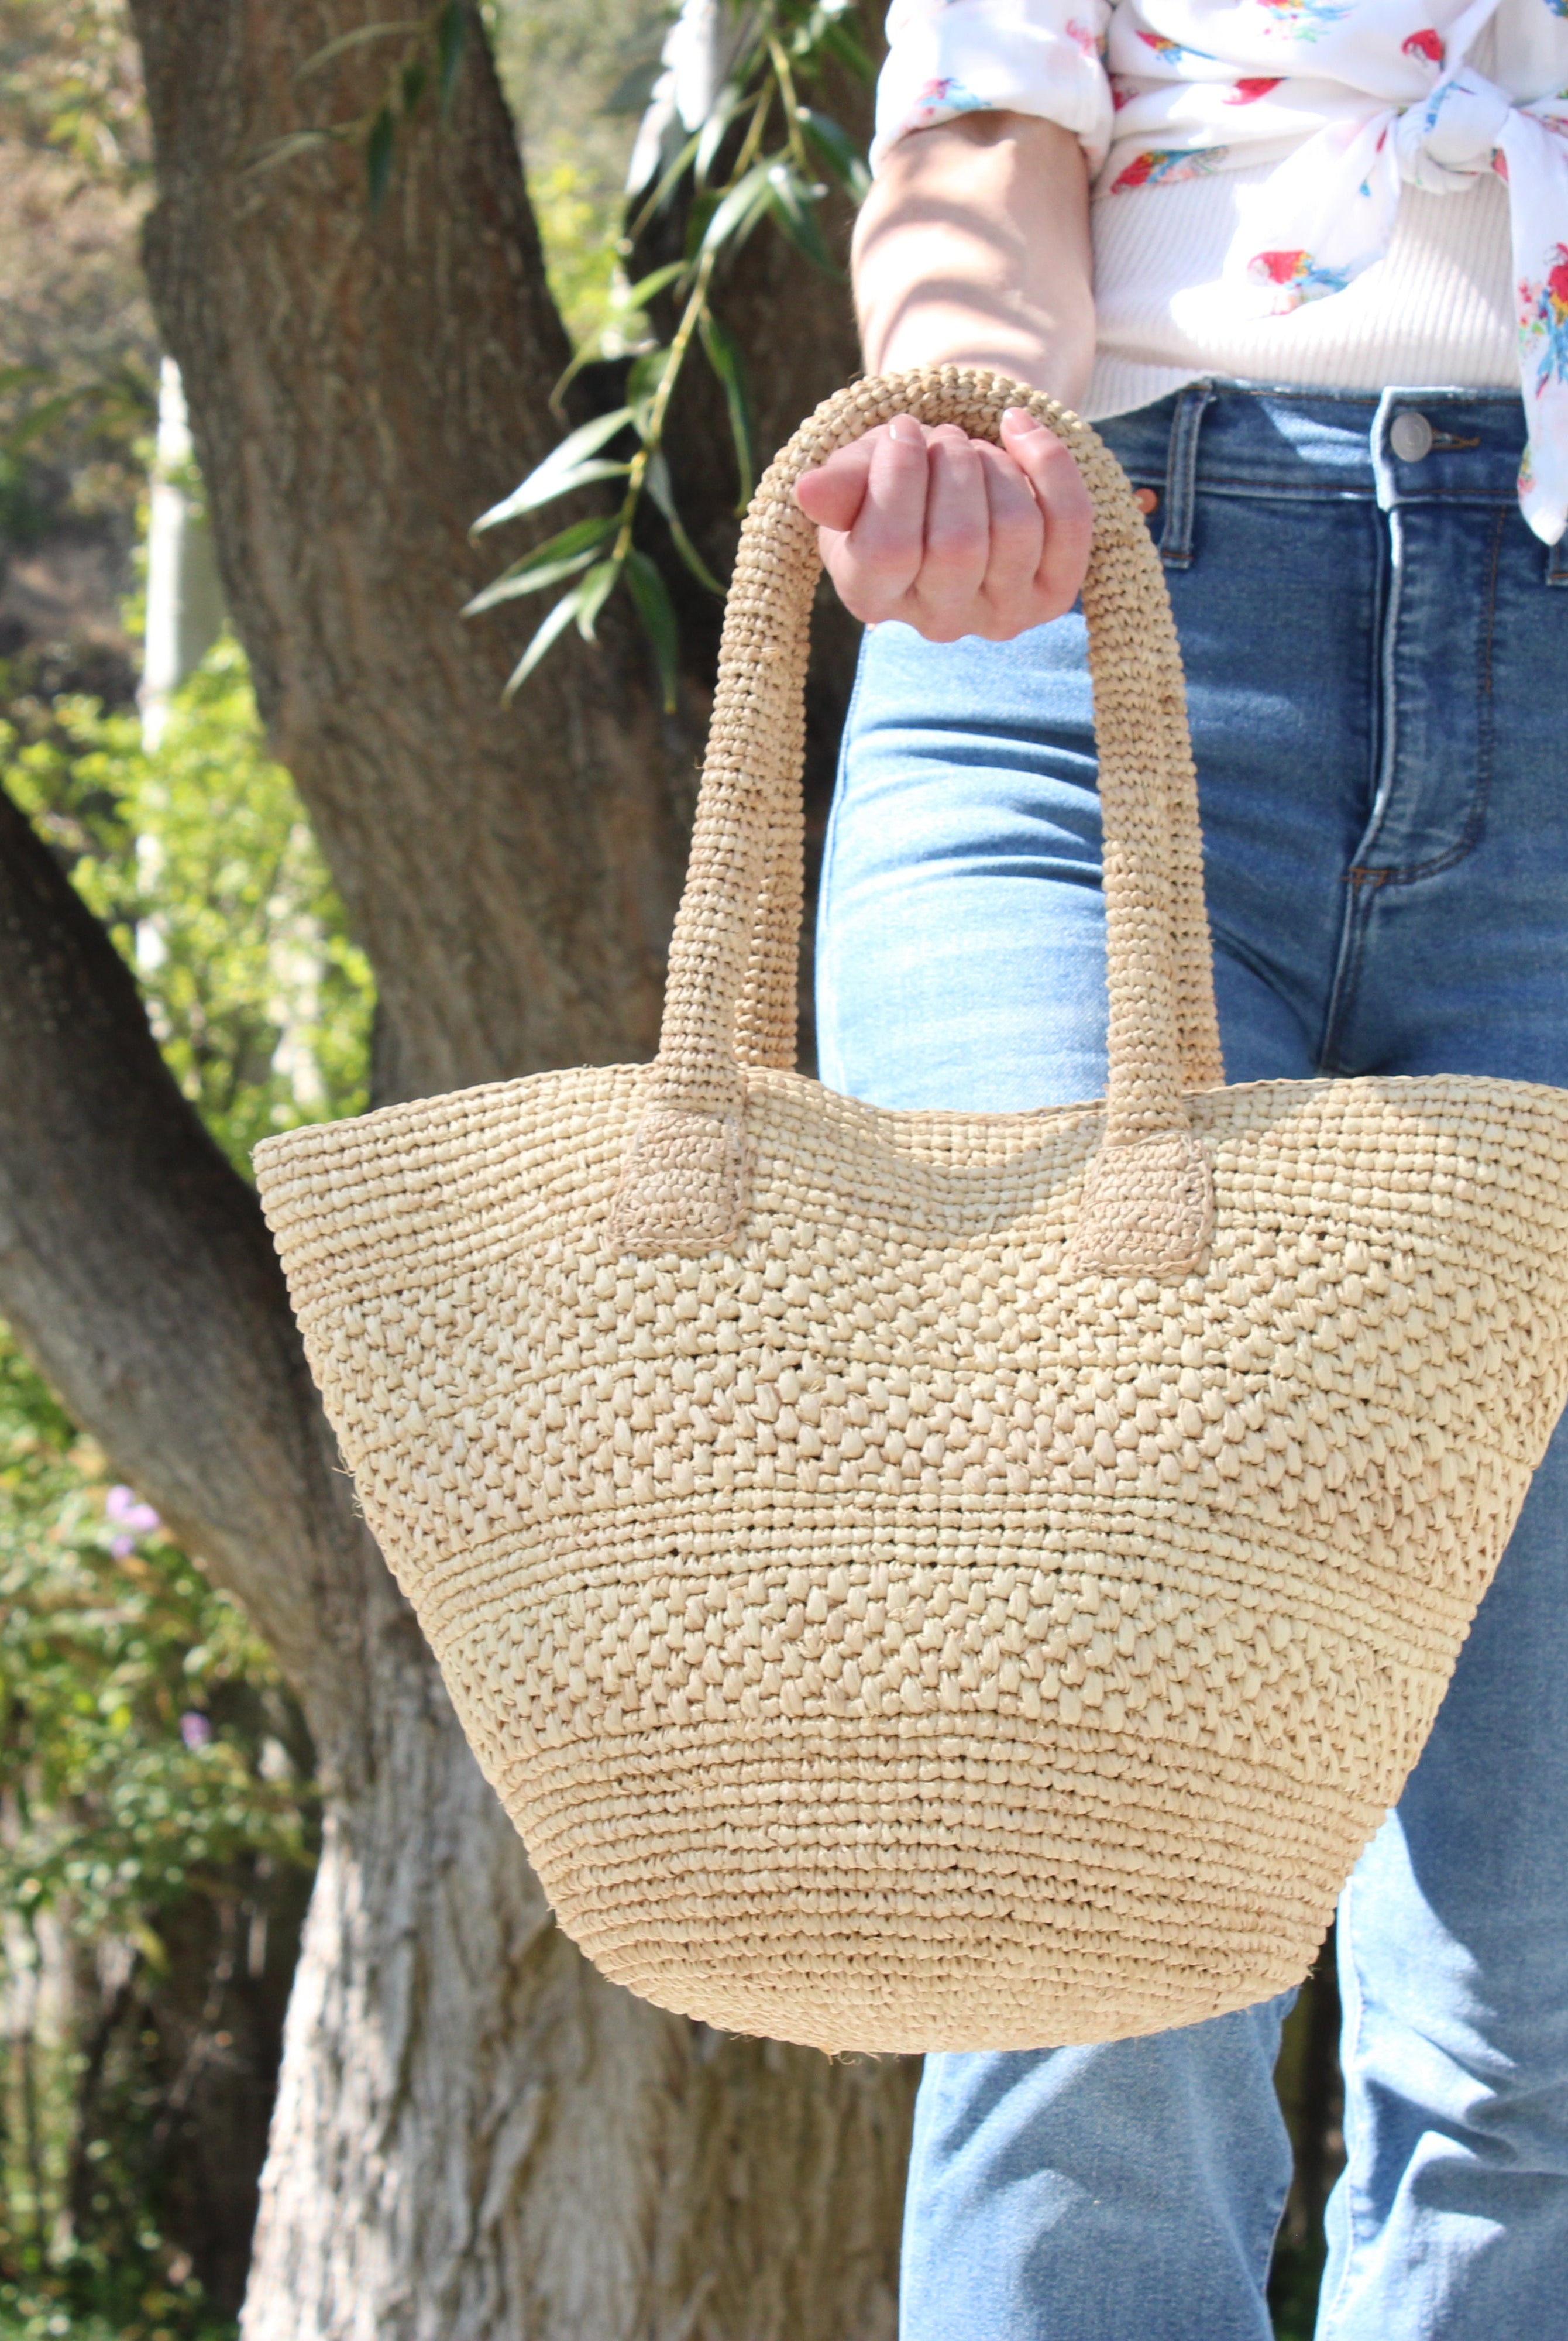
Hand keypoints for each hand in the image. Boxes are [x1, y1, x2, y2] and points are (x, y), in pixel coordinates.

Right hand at [794, 408, 1092, 643]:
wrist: (948, 490)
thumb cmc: (891, 483)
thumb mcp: (857, 476)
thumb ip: (840, 484)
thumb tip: (809, 490)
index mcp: (872, 597)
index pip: (889, 550)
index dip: (898, 477)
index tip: (900, 432)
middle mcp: (937, 622)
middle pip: (959, 544)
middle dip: (953, 466)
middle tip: (941, 441)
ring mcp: (1000, 616)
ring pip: (1016, 531)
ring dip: (996, 465)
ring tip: (974, 450)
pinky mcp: (1052, 598)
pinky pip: (1069, 525)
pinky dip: (1049, 463)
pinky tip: (1019, 430)